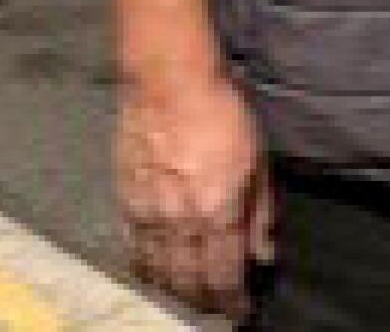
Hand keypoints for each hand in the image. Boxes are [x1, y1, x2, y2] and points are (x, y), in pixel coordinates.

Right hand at [116, 68, 272, 320]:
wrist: (168, 82)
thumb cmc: (223, 112)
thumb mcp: (258, 159)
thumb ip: (260, 213)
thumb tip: (265, 254)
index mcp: (217, 212)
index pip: (224, 276)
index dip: (233, 302)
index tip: (240, 313)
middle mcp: (179, 223)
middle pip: (187, 284)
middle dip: (204, 302)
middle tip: (216, 306)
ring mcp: (147, 215)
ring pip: (157, 274)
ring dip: (175, 290)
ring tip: (189, 293)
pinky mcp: (124, 203)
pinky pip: (133, 251)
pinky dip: (146, 268)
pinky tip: (156, 270)